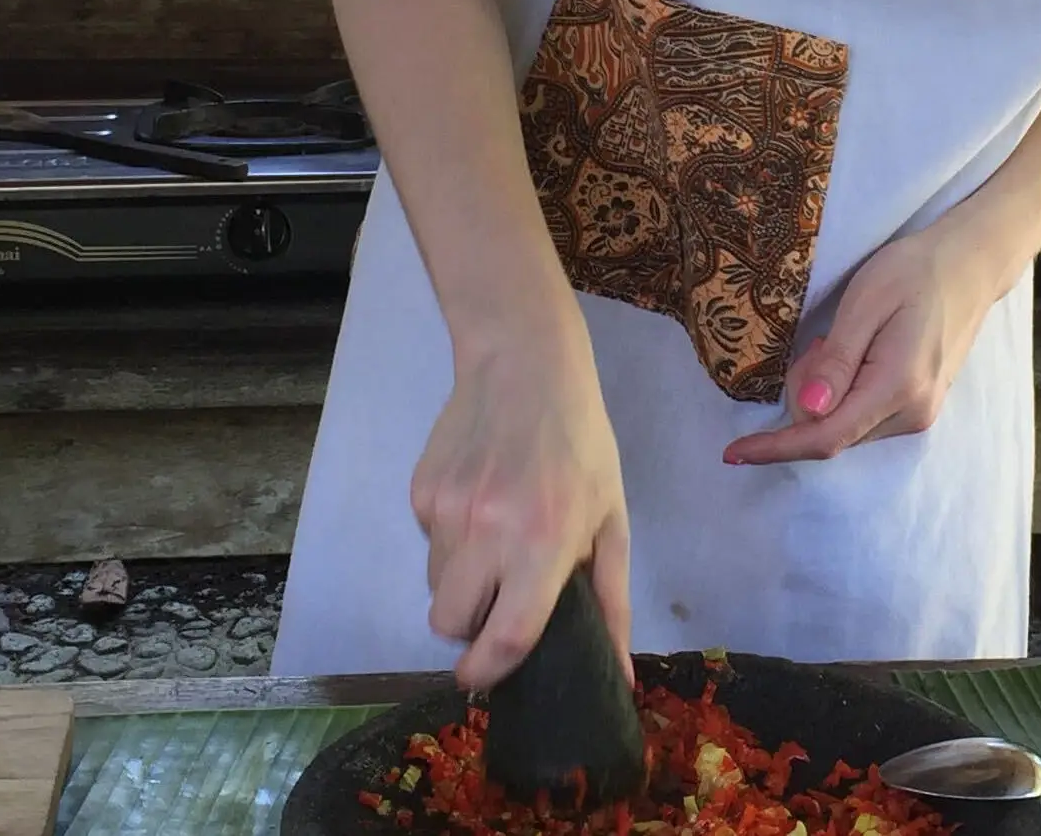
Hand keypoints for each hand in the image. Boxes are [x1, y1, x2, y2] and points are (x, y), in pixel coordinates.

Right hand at [412, 324, 630, 689]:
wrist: (523, 364)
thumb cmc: (580, 444)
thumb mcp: (612, 518)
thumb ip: (612, 601)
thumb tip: (619, 673)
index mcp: (544, 543)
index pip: (505, 635)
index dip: (489, 670)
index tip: (483, 677)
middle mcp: (489, 532)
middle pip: (450, 622)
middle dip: (468, 626)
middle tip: (496, 599)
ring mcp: (447, 511)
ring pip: (435, 585)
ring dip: (460, 581)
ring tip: (494, 536)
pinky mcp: (421, 492)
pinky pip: (428, 543)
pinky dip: (449, 539)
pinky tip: (478, 499)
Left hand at [724, 224, 1010, 466]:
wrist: (969, 265)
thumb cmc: (914, 271)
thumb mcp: (866, 302)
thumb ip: (837, 360)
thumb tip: (808, 411)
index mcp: (898, 388)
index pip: (826, 436)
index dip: (776, 448)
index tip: (733, 452)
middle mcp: (913, 414)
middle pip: (831, 434)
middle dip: (803, 398)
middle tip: (816, 342)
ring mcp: (920, 415)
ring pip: (844, 429)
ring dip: (822, 396)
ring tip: (838, 342)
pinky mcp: (919, 409)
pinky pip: (861, 419)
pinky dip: (840, 395)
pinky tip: (852, 355)